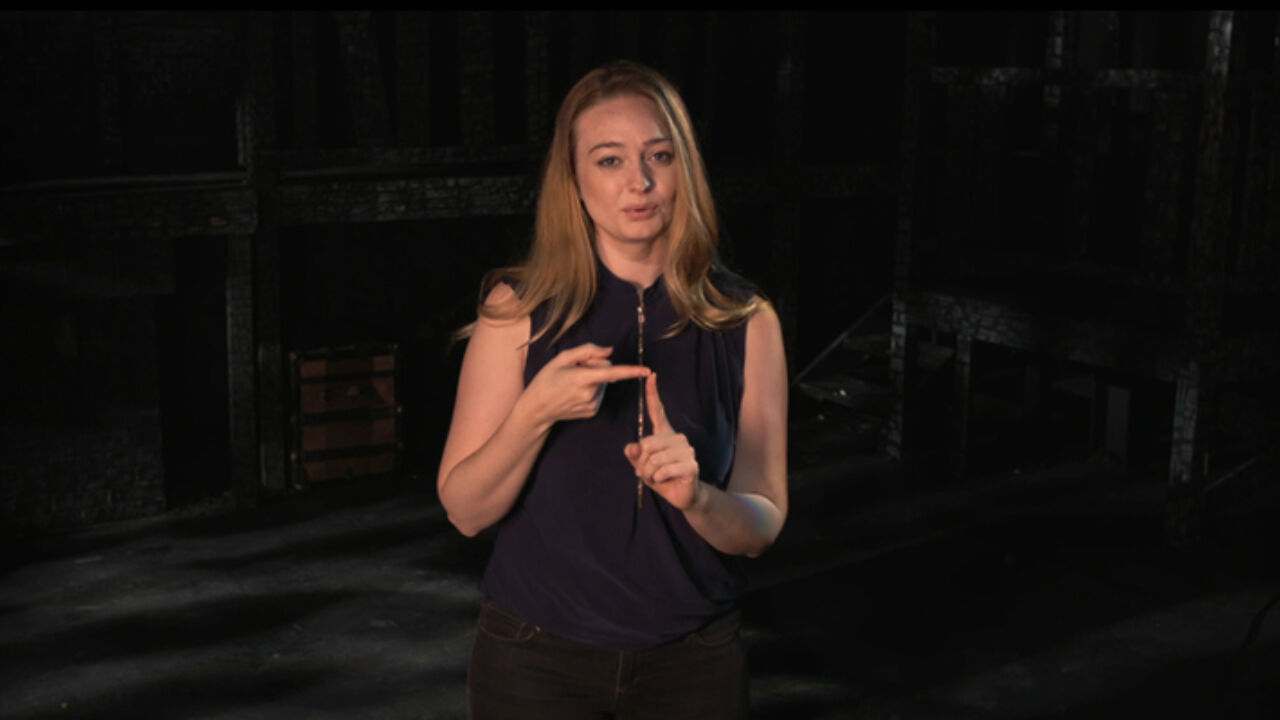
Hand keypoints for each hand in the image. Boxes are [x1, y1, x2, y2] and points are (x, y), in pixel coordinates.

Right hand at [522, 343, 649, 427]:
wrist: (537, 408)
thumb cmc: (547, 379)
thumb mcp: (562, 358)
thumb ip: (588, 350)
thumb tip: (609, 351)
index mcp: (582, 378)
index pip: (612, 373)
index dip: (631, 371)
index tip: (647, 371)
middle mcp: (590, 394)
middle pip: (607, 372)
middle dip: (596, 367)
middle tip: (575, 370)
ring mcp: (592, 405)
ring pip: (605, 383)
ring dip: (594, 379)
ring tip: (573, 382)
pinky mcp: (592, 411)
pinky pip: (600, 393)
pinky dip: (592, 389)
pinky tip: (576, 392)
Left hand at [624, 373, 705, 511]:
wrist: (682, 495)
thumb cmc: (661, 477)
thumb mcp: (642, 466)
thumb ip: (634, 455)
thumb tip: (632, 447)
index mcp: (664, 434)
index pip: (658, 411)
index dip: (653, 393)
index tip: (651, 375)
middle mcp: (677, 437)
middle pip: (647, 444)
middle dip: (641, 463)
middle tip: (647, 473)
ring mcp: (686, 450)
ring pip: (654, 459)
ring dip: (649, 473)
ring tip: (656, 478)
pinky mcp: (691, 464)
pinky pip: (664, 470)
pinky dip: (658, 479)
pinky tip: (665, 480)